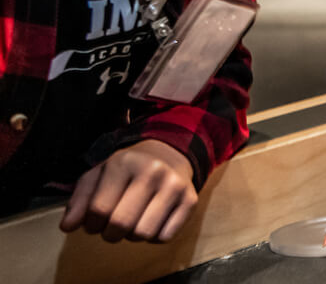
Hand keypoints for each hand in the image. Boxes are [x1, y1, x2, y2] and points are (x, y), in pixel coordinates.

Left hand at [59, 139, 198, 242]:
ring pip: (144, 233)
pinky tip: (150, 222)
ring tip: (131, 225)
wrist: (168, 155)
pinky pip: (165, 236)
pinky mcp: (191, 200)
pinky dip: (153, 237)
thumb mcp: (98, 176)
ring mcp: (174, 186)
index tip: (93, 223)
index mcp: (124, 163)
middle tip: (110, 229)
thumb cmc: (127, 170)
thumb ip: (79, 200)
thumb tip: (68, 227)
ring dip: (131, 237)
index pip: (99, 209)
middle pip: (121, 223)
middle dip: (110, 234)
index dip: (91, 224)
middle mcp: (152, 172)